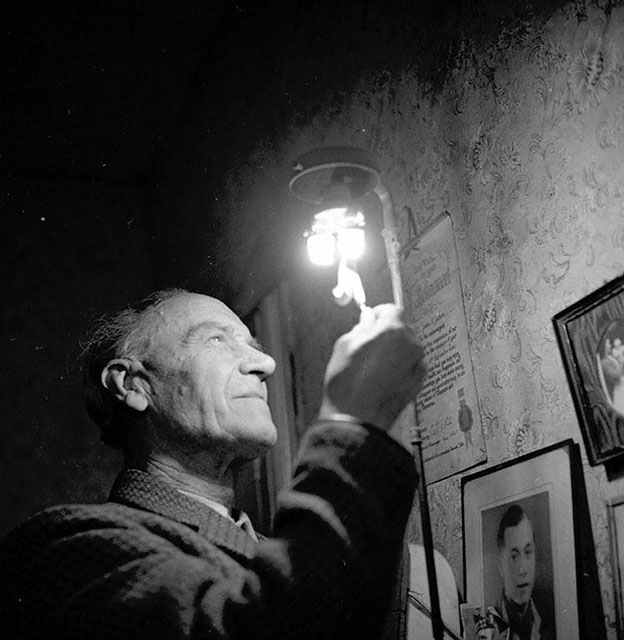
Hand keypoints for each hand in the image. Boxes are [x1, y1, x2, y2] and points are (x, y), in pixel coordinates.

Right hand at [319, 304, 425, 430]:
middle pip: (402, 328)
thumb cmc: (347, 384)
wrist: (356, 419)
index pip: (392, 309)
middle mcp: (410, 345)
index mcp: (392, 331)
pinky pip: (410, 365)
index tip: (370, 319)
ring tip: (373, 365)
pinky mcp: (418, 383)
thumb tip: (368, 319)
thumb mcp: (345, 345)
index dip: (379, 313)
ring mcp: (417, 365)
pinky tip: (382, 377)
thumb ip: (361, 327)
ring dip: (394, 350)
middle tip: (368, 343)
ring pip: (407, 347)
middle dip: (387, 332)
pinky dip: (400, 366)